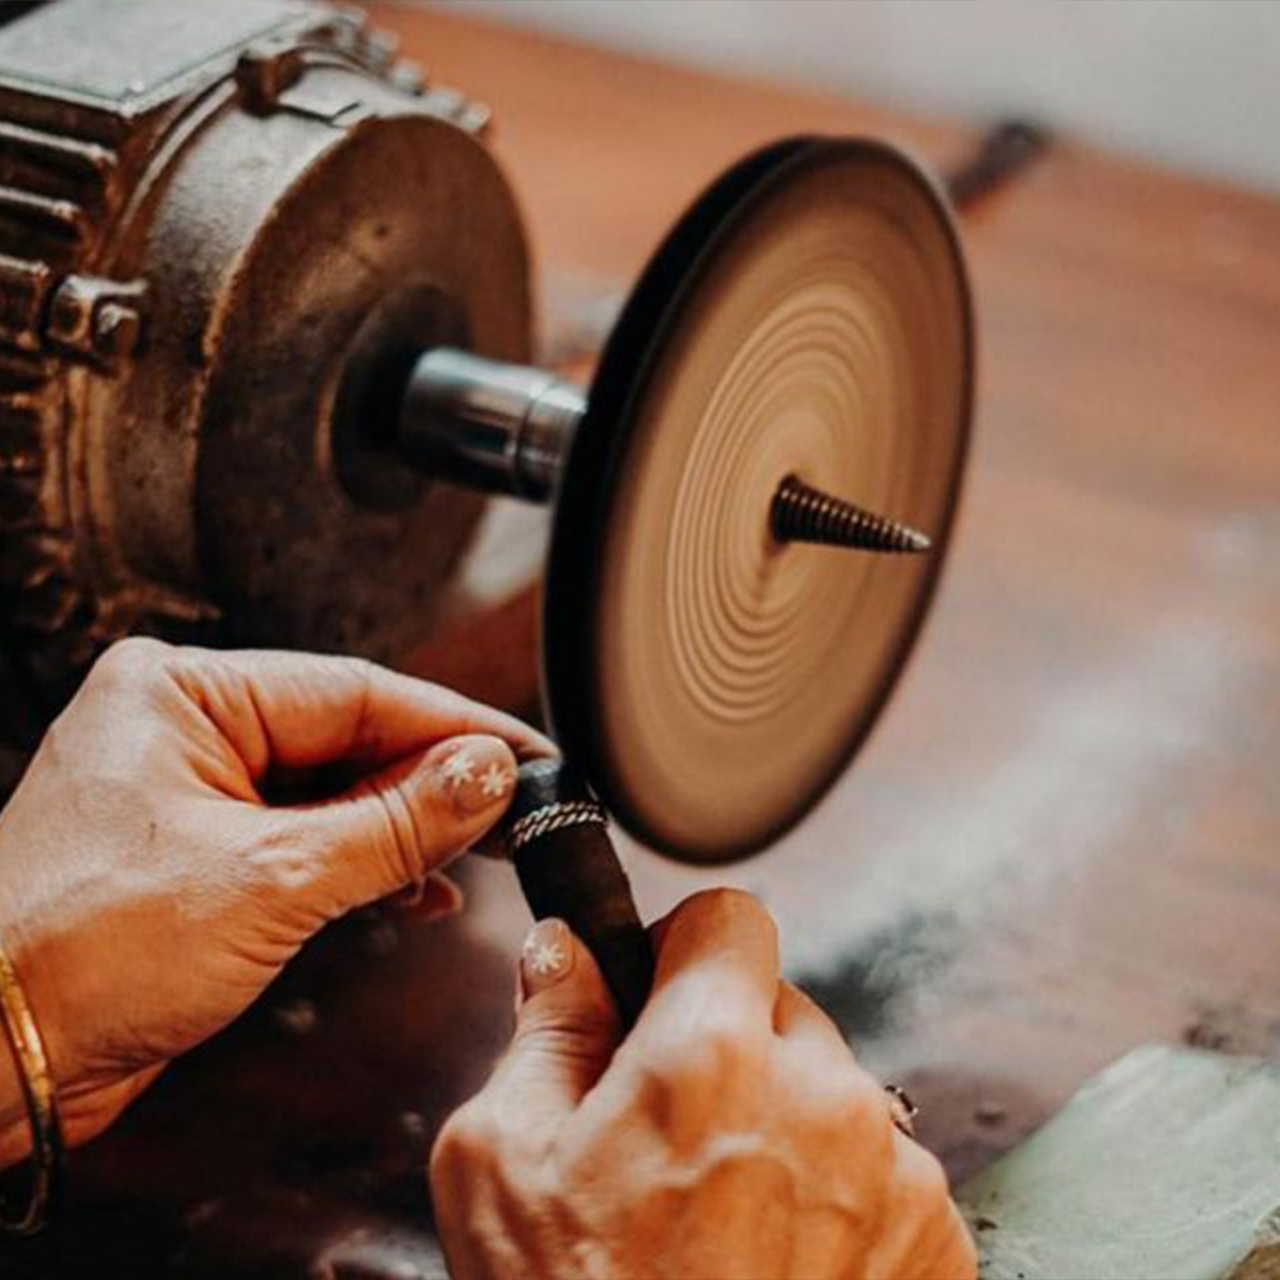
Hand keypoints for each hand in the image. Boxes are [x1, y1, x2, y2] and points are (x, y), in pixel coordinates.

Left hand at [0, 638, 551, 1166]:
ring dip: (407, 829)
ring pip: (335, 794)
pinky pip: (307, 841)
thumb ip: (393, 821)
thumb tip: (486, 771)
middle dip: (434, 782)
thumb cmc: (78, 954)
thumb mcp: (270, 879)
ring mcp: (194, 794)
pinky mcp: (203, 856)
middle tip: (517, 807)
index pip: (355, 693)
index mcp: (184, 693)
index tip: (525, 754)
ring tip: (481, 851)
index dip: (453, 727)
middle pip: (349, 741)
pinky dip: (365, 866)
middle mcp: (188, 730)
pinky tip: (418, 890)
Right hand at [431, 890, 974, 1279]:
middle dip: (732, 1046)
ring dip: (789, 1125)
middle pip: (783, 1008)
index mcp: (714, 1056)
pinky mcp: (936, 1243)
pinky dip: (839, 1196)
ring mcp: (895, 1174)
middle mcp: (824, 1099)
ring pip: (834, 1091)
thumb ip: (548, 1027)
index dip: (685, 949)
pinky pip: (884, 1169)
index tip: (664, 992)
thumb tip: (567, 951)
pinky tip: (777, 1261)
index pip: (732, 919)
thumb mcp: (502, 1161)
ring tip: (727, 1220)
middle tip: (677, 1135)